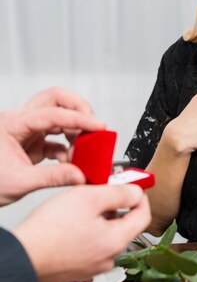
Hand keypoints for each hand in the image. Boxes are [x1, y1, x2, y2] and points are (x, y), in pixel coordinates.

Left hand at [0, 87, 105, 204]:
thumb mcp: (19, 182)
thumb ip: (53, 177)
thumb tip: (79, 175)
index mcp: (12, 124)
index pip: (52, 113)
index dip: (79, 119)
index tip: (99, 126)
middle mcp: (20, 122)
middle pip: (55, 100)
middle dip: (78, 109)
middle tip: (95, 126)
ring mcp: (26, 131)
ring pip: (57, 117)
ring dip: (74, 130)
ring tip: (83, 148)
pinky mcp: (31, 143)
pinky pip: (56, 138)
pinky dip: (68, 147)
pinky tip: (71, 161)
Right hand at [13, 184, 150, 281]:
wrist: (22, 258)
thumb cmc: (49, 231)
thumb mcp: (88, 198)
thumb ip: (118, 193)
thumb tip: (136, 192)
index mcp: (117, 241)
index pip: (144, 216)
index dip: (140, 196)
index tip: (133, 185)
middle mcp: (109, 258)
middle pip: (124, 225)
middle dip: (116, 205)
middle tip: (101, 191)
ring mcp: (93, 266)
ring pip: (106, 235)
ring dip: (99, 218)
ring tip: (80, 206)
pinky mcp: (78, 268)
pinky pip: (91, 245)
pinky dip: (87, 232)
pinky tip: (70, 224)